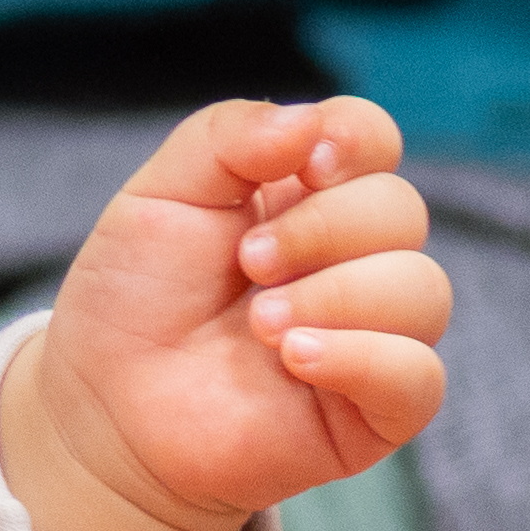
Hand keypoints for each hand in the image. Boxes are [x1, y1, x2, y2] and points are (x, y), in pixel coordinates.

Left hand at [0, 93, 455, 530]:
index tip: (306, 162)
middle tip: (247, 262)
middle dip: (322, 228)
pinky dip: (364, 357)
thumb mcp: (160, 194)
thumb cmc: (136, 296)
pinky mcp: (376, 409)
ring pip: (422, 289)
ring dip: (335, 295)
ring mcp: (371, 332)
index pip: (373, 138)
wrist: (107, 404)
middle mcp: (352, 257)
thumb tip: (308, 121)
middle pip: (400, 210)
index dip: (354, 139)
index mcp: (306, 193)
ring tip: (258, 326)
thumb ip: (228, 138)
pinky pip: (419, 374)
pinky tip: (295, 359)